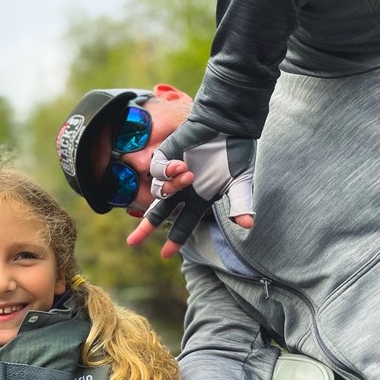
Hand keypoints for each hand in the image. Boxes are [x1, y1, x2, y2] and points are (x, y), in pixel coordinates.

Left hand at [127, 120, 254, 258]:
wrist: (228, 124)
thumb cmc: (235, 152)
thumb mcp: (241, 182)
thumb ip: (241, 203)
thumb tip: (248, 226)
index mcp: (198, 199)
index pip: (183, 223)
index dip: (175, 239)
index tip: (165, 255)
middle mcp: (182, 189)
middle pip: (158, 212)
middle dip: (145, 228)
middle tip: (132, 243)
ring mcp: (172, 173)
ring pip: (160, 192)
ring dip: (172, 187)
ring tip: (189, 173)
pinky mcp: (165, 156)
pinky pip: (157, 170)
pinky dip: (166, 171)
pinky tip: (180, 166)